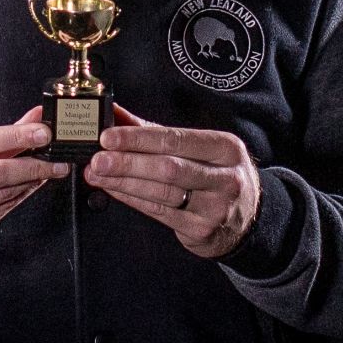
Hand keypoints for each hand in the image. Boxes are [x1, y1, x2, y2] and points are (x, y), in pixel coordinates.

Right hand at [0, 105, 68, 260]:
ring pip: (2, 193)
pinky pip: (2, 211)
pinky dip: (21, 195)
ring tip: (51, 169)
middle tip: (58, 158)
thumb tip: (35, 117)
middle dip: (32, 164)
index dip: (16, 137)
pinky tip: (33, 185)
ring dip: (32, 180)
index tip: (43, 133)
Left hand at [84, 103, 260, 260]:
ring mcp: (215, 206)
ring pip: (162, 192)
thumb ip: (155, 132)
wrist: (245, 219)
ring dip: (124, 182)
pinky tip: (113, 189)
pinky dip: (132, 199)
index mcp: (224, 148)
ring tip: (97, 174)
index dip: (139, 138)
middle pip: (168, 168)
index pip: (176, 139)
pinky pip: (159, 212)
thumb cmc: (214, 175)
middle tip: (98, 159)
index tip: (108, 137)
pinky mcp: (201, 229)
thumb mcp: (198, 149)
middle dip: (128, 163)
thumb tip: (115, 113)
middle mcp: (225, 177)